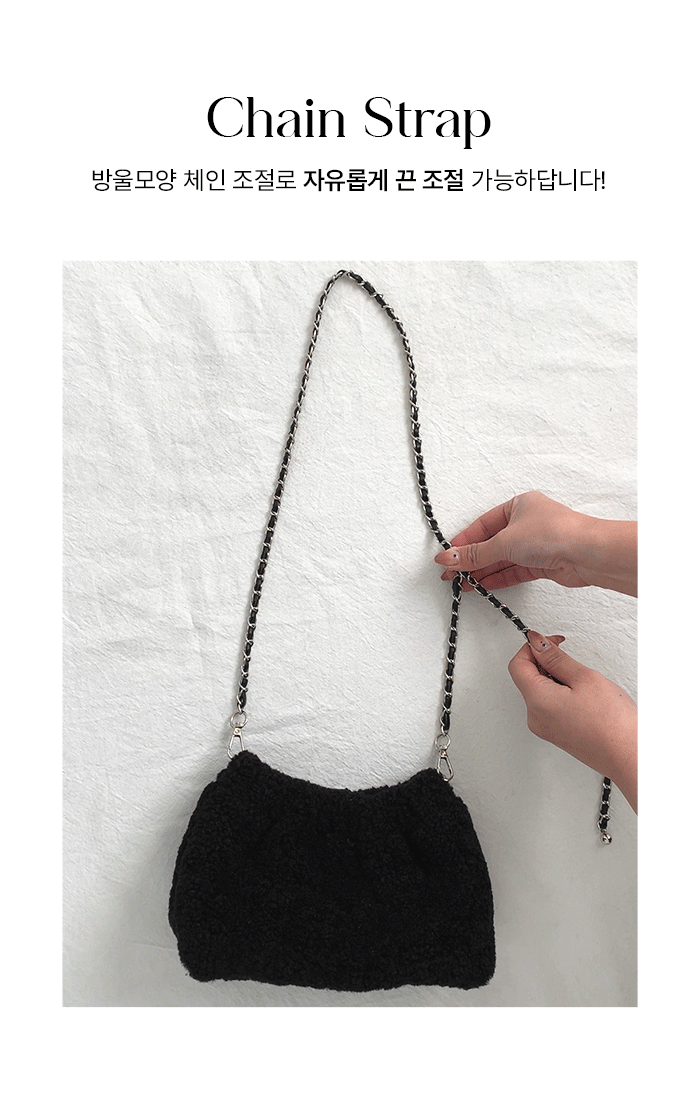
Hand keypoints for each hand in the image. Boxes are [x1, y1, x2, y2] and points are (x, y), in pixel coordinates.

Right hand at [434, 491, 636, 596]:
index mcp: (518, 506)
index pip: (482, 525)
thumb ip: (475, 554)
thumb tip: (449, 558)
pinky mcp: (542, 563)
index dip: (463, 542)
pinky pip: (514, 570)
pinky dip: (498, 578)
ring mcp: (535, 544)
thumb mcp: (505, 542)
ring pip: (502, 559)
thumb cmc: (555, 533)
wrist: (588, 553)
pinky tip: (483, 586)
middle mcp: (527, 523)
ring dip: (483, 571)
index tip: (448, 557)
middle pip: (491, 543)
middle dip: (471, 560)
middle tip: (451, 574)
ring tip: (464, 584)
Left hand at [509, 632, 636, 811]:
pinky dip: (561, 694)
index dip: (532, 647)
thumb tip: (537, 643)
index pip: (517, 664)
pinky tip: (584, 697)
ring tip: (583, 683)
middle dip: (545, 662)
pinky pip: (550, 706)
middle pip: (527, 678)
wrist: (630, 756)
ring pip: (540, 691)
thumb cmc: (613, 723)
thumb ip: (556, 658)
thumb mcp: (584, 678)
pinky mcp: (557, 734)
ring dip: (556, 678)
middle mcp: (536, 717)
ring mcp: (546, 728)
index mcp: (537, 701)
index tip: (551, 641)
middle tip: (571, 660)